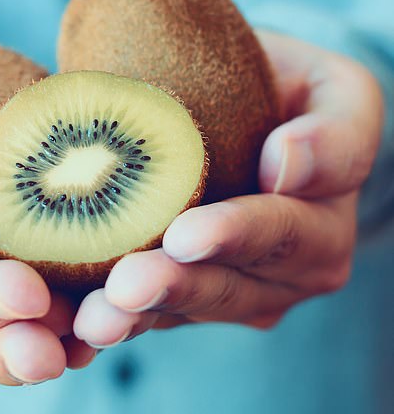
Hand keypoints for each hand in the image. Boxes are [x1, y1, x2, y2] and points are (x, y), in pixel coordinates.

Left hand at [73, 31, 383, 346]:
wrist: (247, 112)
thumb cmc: (287, 93)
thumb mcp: (336, 92)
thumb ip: (335, 131)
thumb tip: (286, 160)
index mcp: (320, 227)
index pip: (281, 233)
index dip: (235, 236)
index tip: (185, 235)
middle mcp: (280, 274)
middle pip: (227, 287)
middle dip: (175, 287)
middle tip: (125, 287)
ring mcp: (232, 292)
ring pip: (183, 310)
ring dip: (138, 315)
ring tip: (95, 319)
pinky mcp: (187, 298)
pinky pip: (152, 313)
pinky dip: (116, 317)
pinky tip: (79, 323)